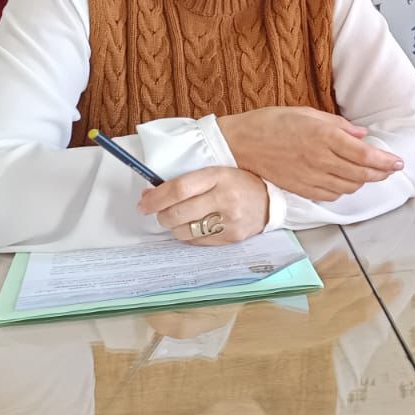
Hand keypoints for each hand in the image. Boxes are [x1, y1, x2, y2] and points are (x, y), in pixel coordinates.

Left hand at [138, 166, 268, 245]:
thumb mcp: (216, 172)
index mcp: (218, 177)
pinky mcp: (231, 238)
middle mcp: (225, 199)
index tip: (144, 203)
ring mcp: (229, 221)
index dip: (155, 198)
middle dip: (161, 215)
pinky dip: (189, 236)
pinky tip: (196, 226)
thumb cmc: (238, 183)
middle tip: (161, 213)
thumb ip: (186, 181)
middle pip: (177, 214)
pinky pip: (197, 242)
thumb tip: (149, 195)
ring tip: (182, 219)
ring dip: (175, 227)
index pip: (178, 189)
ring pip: (184, 232)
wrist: (271, 201)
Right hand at [220, 106, 403, 200]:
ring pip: (348, 187)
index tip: (398, 163)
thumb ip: (338, 126)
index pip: (365, 154)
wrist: (240, 143)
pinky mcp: (300, 188)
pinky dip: (343, 191)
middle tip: (390, 169)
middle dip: (380, 174)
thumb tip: (362, 135)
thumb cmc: (272, 122)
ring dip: (363, 182)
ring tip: (370, 174)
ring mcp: (310, 177)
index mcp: (324, 137)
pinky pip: (330, 195)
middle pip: (361, 174)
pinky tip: (345, 182)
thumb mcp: (307, 113)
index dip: (385, 161)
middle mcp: (320, 159)